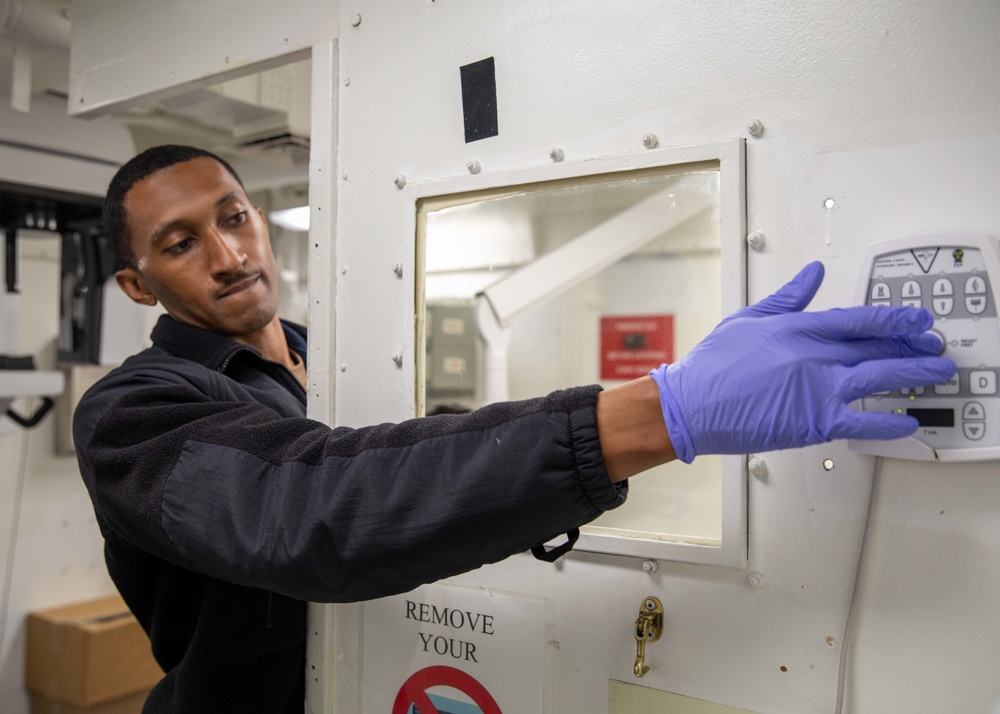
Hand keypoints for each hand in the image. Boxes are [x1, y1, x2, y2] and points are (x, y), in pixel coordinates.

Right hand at [650, 262, 956, 461]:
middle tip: (934, 347)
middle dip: (912, 345)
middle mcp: (814, 355)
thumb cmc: (712, 367)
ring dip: (914, 374)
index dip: (894, 318)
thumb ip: (787, 298)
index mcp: (798, 327)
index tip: (915, 320)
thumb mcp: (748, 319)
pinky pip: (864, 420)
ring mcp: (817, 388)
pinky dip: (890, 422)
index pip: (859, 318)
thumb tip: (812, 275)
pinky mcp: (814, 421)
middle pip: (877, 345)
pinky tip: (908, 421)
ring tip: (937, 373)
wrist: (691, 405)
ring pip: (880, 377)